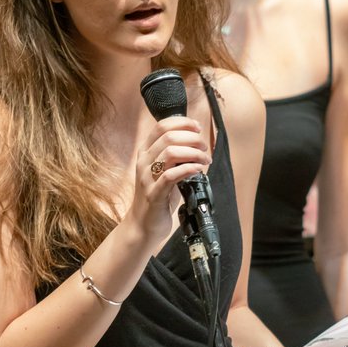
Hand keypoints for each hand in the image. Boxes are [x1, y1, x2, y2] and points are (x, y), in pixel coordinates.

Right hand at [129, 115, 210, 246]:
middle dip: (192, 139)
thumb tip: (197, 142)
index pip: (162, 126)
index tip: (197, 128)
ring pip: (170, 153)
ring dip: (193, 153)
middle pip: (169, 137)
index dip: (182, 123)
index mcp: (145, 152)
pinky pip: (170, 176)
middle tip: (204, 148)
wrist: (143, 224)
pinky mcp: (153, 194)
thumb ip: (176, 156)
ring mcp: (147, 178)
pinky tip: (198, 169)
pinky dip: (188, 169)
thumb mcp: (165, 170)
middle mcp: (144, 162)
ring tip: (204, 159)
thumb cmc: (158, 195)